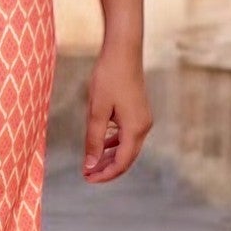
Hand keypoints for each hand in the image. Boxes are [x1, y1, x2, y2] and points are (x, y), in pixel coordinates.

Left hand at [81, 36, 150, 181]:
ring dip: (110, 157)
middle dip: (107, 169)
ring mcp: (143, 119)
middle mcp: (143, 127)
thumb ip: (94, 139)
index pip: (121, 162)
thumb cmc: (109, 77)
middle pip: (126, 158)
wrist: (123, 51)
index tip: (87, 179)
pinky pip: (127, 136)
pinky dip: (114, 144)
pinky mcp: (139, 112)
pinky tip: (101, 145)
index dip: (104, 174)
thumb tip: (90, 164)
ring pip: (127, 147)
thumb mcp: (97, 111)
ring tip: (91, 164)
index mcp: (135, 128)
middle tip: (87, 175)